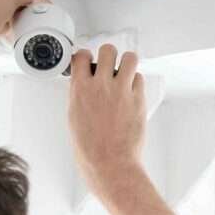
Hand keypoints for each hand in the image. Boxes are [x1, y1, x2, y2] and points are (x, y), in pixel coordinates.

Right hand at [68, 44, 145, 196]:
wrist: (110, 163)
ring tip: (125, 72)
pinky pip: (139, 78)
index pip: (81, 57)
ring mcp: (122, 90)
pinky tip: (132, 91)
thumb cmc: (91, 150)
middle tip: (109, 64)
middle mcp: (101, 85)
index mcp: (80, 89)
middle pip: (108, 51)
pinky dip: (136, 82)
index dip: (85, 57)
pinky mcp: (138, 99)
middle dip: (109, 55)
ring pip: (130, 58)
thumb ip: (80, 97)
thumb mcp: (74, 118)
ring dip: (127, 62)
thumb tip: (84, 87)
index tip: (88, 61)